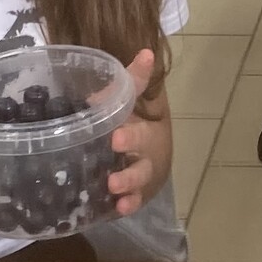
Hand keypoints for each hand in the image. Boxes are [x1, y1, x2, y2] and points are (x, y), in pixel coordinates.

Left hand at [108, 48, 172, 215]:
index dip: (133, 112)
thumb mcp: (131, 102)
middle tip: (115, 142)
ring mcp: (141, 172)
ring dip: (128, 180)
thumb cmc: (135, 125)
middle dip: (132, 142)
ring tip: (114, 184)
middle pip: (143, 143)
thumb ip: (128, 83)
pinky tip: (119, 208)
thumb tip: (146, 53)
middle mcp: (146, 147)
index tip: (118, 126)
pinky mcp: (134, 193)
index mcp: (144, 120)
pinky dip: (128, 204)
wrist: (147, 158)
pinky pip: (134, 200)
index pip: (140, 112)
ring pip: (139, 176)